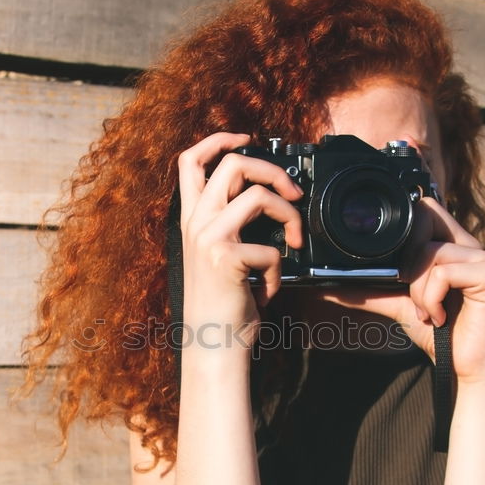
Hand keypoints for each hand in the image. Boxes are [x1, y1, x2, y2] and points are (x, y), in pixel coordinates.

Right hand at [178, 132, 302, 348]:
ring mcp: (208, 238)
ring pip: (258, 195)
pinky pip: (270, 249)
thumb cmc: (222, 306)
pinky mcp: (226, 258)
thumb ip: (233, 227)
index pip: (190, 162)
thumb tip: (270, 198)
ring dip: (288, 215)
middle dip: (272, 170)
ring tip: (294, 240)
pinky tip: (266, 291)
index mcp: (191, 221)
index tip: (246, 138)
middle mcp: (195, 224)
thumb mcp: (220, 258)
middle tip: (293, 192)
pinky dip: (277, 272)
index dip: (218, 140)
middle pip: (233, 164)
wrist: (213, 347)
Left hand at [322, 199, 484, 384]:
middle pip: (424, 217)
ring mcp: (482, 258)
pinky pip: (443, 274)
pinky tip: (439, 318)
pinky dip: (431, 300)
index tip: (397, 272)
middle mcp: (469, 246)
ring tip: (427, 314)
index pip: (423, 208)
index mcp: (451, 245)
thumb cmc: (436, 334)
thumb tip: (326, 287)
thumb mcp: (396, 305)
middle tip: (410, 293)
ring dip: (417, 291)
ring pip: (430, 253)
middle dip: (407, 262)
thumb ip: (367, 290)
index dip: (404, 229)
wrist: (463, 369)